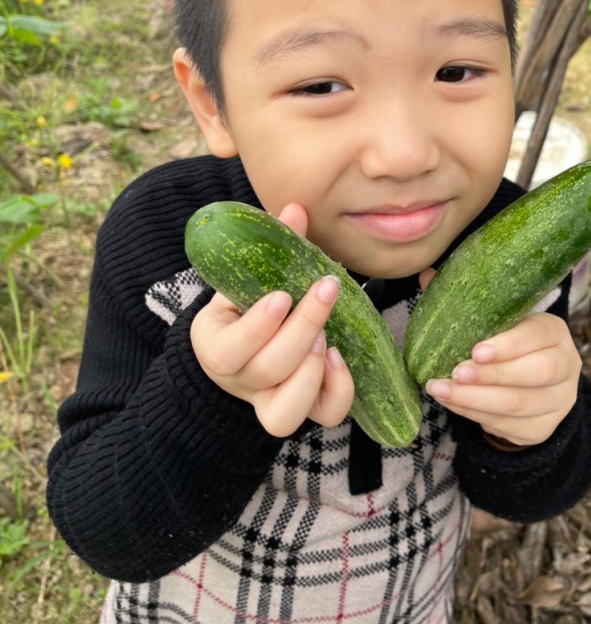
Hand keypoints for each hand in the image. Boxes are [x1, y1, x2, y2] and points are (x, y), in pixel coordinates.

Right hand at [190, 203, 354, 436]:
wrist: (240, 352)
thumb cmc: (246, 307)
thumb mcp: (247, 278)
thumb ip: (271, 247)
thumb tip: (296, 207)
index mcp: (215, 347)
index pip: (228, 351)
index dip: (257, 327)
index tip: (281, 296)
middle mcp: (240, 382)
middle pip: (268, 370)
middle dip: (302, 331)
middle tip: (323, 294)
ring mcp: (269, 401)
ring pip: (287, 411)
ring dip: (313, 371)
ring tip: (327, 337)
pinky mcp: (302, 409)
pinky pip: (323, 416)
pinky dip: (338, 391)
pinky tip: (341, 359)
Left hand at [423, 310, 581, 447]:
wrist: (533, 386)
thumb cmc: (509, 343)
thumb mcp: (496, 321)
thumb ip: (467, 301)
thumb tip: (426, 275)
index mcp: (555, 332)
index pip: (539, 335)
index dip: (510, 344)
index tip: (476, 349)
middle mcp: (566, 366)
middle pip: (536, 373)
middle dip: (492, 375)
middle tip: (456, 372)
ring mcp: (557, 401)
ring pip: (518, 404)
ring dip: (475, 399)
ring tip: (440, 390)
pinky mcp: (542, 429)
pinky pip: (508, 425)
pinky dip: (475, 415)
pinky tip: (452, 404)